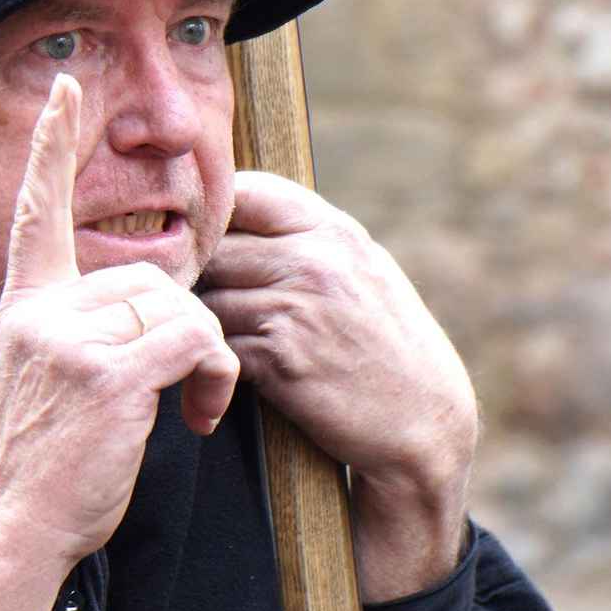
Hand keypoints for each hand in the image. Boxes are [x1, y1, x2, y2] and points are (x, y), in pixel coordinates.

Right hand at [0, 74, 237, 610]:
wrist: (14, 536)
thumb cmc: (44, 475)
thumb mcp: (48, 387)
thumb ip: (84, 336)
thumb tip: (155, 314)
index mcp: (23, 308)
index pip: (37, 210)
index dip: (50, 146)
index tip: (65, 90)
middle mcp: (39, 312)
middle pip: (149, 279)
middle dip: (188, 332)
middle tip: (194, 394)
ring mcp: (68, 339)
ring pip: (179, 308)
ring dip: (208, 360)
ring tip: (193, 412)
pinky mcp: (106, 372)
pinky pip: (193, 340)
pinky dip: (214, 377)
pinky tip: (197, 418)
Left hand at [199, 171, 475, 597]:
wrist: (424, 420)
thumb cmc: (387, 345)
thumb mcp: (363, 270)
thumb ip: (308, 239)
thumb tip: (237, 210)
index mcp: (334, 230)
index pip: (245, 191)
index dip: (213, 215)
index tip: (201, 244)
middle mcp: (315, 260)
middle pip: (213, 247)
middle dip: (196, 274)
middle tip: (186, 300)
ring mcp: (297, 307)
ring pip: (207, 298)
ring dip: (200, 322)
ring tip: (204, 341)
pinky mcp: (280, 358)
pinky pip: (216, 344)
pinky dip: (212, 359)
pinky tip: (222, 373)